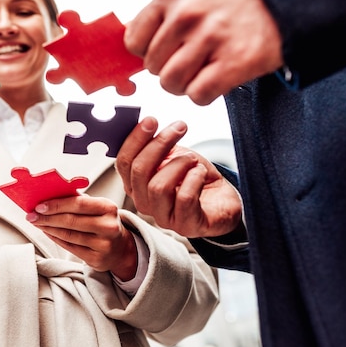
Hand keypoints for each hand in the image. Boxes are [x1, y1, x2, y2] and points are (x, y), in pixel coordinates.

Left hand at [26, 195, 136, 280]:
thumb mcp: (97, 208)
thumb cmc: (102, 221)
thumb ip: (78, 200)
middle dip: (48, 218)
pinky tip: (47, 232)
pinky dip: (55, 238)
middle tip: (31, 216)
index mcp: (108, 207)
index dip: (57, 204)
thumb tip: (50, 194)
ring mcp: (103, 245)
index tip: (39, 205)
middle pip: (71, 221)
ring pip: (68, 235)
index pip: (78, 204)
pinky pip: (70, 247)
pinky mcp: (96, 259)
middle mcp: (108, 226)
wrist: (120, 248)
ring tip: (37, 223)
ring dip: (48, 228)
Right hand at [115, 117, 241, 237]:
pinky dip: (194, 179)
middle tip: (179, 127)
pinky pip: (184, 198)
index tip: (151, 121)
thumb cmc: (194, 179)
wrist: (222, 202)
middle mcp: (144, 202)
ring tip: (193, 159)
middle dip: (159, 144)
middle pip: (139, 171)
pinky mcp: (186, 225)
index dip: (135, 140)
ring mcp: (163, 217)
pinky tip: (201, 173)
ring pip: (158, 186)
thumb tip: (144, 123)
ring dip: (179, 164)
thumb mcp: (172, 157)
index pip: (124, 163)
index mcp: (135, 185)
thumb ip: (156, 146)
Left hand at [124, 0, 282, 104]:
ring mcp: (211, 39)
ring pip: (171, 83)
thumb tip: (132, 45)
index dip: (145, 52)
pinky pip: (198, 94)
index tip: (160, 52)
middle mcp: (188, 16)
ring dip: (184, 85)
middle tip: (188, 60)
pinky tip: (216, 79)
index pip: (133, 41)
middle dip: (167, 69)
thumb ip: (161, 16)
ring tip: (201, 71)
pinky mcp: (234, 63)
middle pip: (153, 66)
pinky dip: (204, 94)